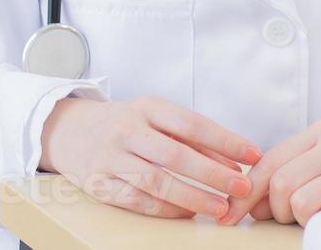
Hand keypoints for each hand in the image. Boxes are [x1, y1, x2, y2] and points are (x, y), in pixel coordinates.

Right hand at [39, 94, 261, 218]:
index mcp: (147, 108)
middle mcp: (127, 130)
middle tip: (242, 186)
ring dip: (193, 196)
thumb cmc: (124, 123)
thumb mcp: (155, 118)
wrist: (68, 129)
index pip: (191, 123)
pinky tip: (187, 213)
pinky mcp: (99, 183)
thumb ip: (192, 138)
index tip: (252, 153)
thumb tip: (233, 160)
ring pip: (156, 181)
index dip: (224, 140)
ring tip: (220, 207)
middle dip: (213, 173)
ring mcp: (111, 157)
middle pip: (176, 155)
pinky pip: (137, 200)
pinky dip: (165, 209)